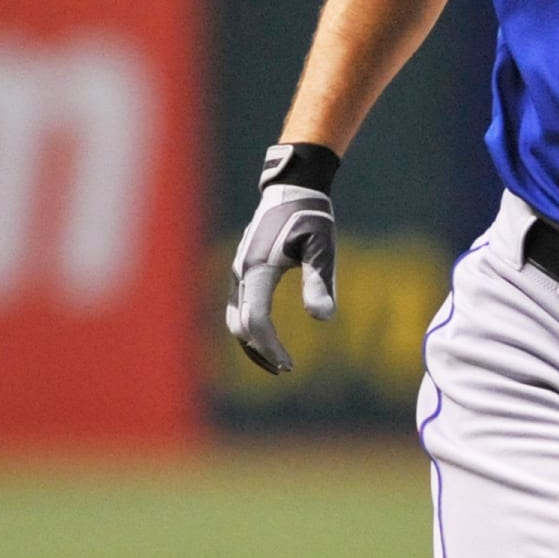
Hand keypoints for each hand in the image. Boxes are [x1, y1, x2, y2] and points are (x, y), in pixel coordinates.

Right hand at [225, 164, 336, 375]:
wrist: (293, 189)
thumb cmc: (311, 216)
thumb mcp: (321, 247)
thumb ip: (321, 280)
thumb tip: (323, 318)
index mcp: (257, 268)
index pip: (256, 320)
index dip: (270, 346)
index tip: (289, 364)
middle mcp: (241, 272)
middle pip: (240, 325)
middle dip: (260, 350)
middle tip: (285, 368)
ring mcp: (238, 271)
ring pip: (235, 317)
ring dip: (253, 342)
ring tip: (278, 361)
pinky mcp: (243, 270)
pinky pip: (239, 306)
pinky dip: (250, 327)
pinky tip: (269, 337)